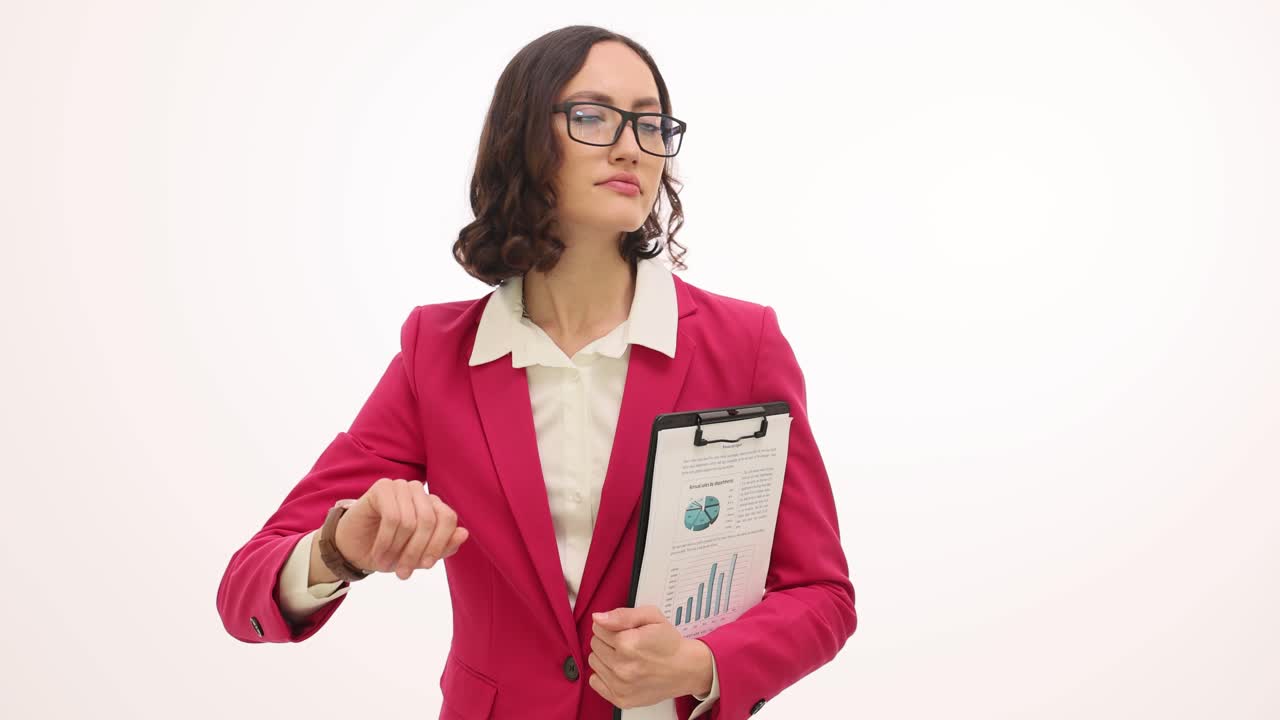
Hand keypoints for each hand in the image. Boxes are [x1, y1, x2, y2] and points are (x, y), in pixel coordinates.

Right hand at [336, 478, 469, 579]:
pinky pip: (392, 517)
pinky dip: (385, 541)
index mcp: (433, 505)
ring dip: (397, 549)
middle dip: (416, 551)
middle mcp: (420, 492)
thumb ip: (442, 546)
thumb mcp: (417, 555)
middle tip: (403, 573)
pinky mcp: (382, 487)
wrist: (353, 547)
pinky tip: (378, 554)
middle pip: (429, 521)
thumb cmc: (389, 550)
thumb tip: (464, 533)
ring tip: (385, 565)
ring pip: (410, 521)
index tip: (424, 566)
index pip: (447, 519)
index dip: (438, 544)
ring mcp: (401, 486)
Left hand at [587, 606, 698, 708]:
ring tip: (625, 656)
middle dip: (607, 640)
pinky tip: (620, 670)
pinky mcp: (621, 699)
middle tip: (627, 643)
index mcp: (628, 644)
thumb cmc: (669, 643)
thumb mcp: (652, 617)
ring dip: (605, 656)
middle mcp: (622, 667)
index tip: (624, 630)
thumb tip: (598, 618)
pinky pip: (594, 682)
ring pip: (593, 661)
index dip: (611, 625)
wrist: (686, 669)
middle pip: (594, 644)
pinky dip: (604, 674)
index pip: (598, 628)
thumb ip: (623, 615)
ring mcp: (620, 685)